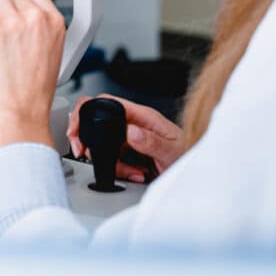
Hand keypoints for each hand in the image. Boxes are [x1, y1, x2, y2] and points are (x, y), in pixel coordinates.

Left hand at [0, 0, 66, 150]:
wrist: (19, 115)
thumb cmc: (32, 95)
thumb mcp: (50, 55)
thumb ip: (40, 31)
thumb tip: (22, 20)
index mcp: (55, 23)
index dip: (20, 8)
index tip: (13, 18)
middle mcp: (36, 19)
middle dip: (4, 12)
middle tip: (1, 36)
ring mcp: (12, 22)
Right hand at [67, 94, 183, 182]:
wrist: (198, 172)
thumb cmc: (190, 154)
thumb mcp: (172, 150)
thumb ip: (151, 141)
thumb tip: (131, 131)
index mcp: (142, 115)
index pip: (107, 101)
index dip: (87, 110)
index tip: (76, 127)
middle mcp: (134, 124)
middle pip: (99, 123)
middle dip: (89, 139)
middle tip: (83, 151)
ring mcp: (131, 138)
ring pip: (105, 146)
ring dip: (113, 163)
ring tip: (133, 172)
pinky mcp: (131, 153)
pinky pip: (114, 160)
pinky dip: (121, 170)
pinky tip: (137, 174)